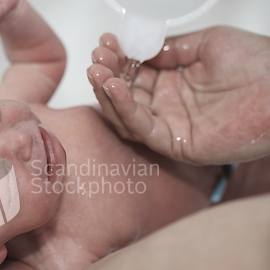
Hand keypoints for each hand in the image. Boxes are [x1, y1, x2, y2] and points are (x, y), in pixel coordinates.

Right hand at [87, 27, 269, 164]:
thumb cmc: (257, 63)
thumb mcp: (205, 43)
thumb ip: (169, 48)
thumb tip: (138, 48)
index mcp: (173, 83)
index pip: (133, 74)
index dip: (117, 59)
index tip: (106, 42)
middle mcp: (167, 106)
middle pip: (123, 95)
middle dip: (106, 74)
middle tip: (97, 56)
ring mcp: (170, 126)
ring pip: (126, 115)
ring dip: (108, 93)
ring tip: (97, 70)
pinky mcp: (176, 144)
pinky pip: (142, 128)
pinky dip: (125, 108)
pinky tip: (114, 87)